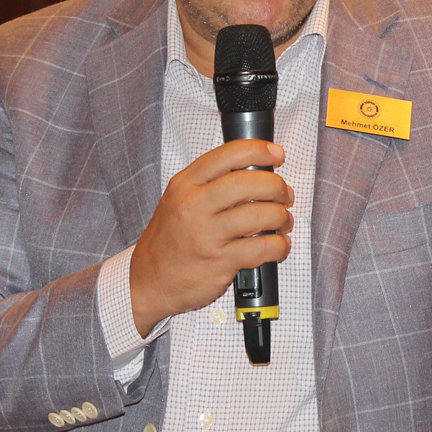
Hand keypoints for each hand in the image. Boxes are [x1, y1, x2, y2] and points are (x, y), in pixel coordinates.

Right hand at [129, 139, 292, 334]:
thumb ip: (210, 184)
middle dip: (276, 186)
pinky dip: (279, 246)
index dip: (259, 150)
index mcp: (185, 185)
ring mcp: (207, 234)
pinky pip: (262, 248)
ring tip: (283, 221)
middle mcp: (194, 206)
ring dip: (281, 217)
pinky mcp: (220, 262)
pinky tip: (278, 246)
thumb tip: (256, 172)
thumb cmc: (168, 241)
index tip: (276, 154)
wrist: (146, 281)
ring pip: (260, 215)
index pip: (227, 155)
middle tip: (284, 194)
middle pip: (248, 183)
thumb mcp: (178, 200)